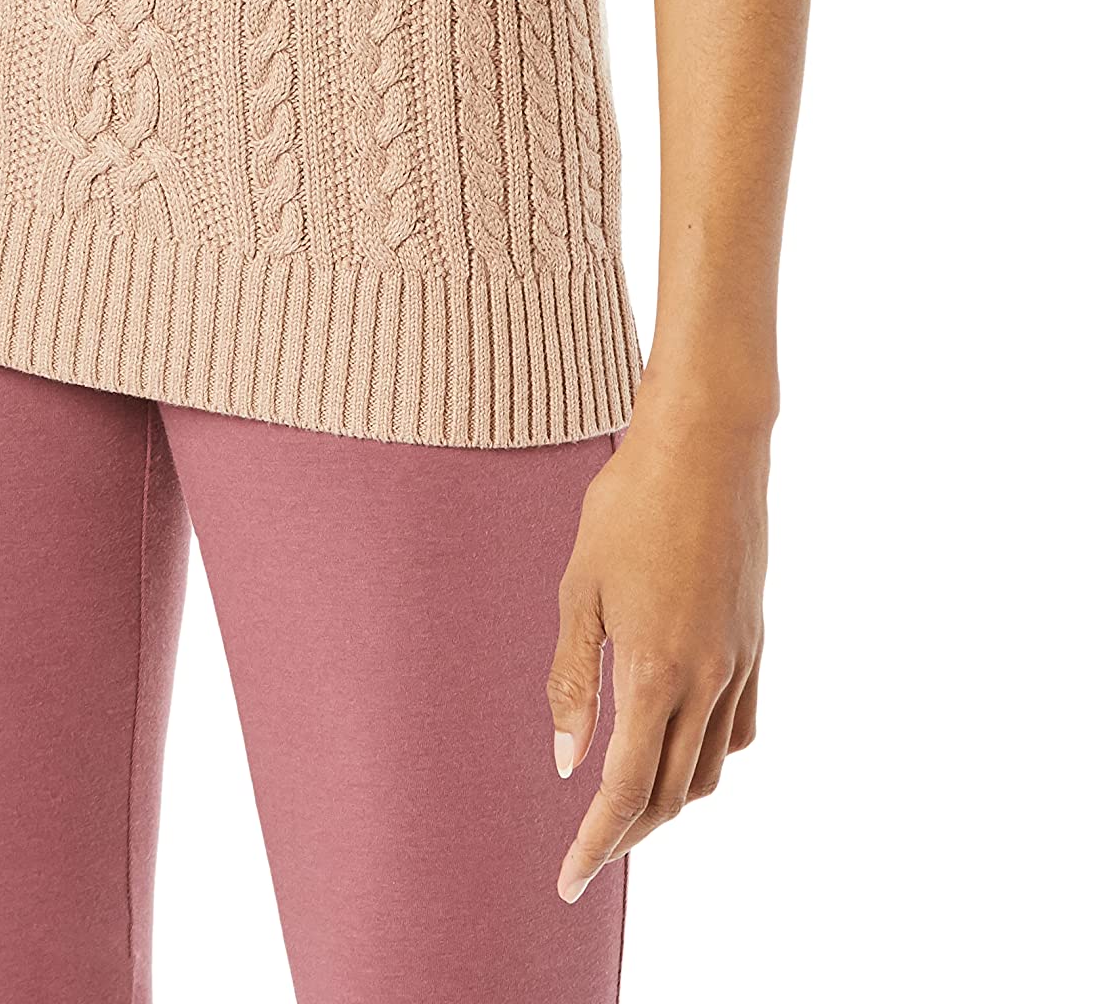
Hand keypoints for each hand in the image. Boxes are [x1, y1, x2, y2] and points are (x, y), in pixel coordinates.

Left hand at [546, 388, 766, 903]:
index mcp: (654, 673)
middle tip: (588, 848)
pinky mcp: (756, 640)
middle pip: (673, 793)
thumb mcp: (579, 589)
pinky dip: (711, 753)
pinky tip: (683, 742)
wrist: (706, 444)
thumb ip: (572, 679)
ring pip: (712, 767)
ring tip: (630, 802)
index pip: (626, 791)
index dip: (595, 844)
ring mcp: (739, 662)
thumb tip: (566, 759)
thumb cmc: (629, 504)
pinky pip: (740, 726)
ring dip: (672, 798)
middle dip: (630, 832)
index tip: (567, 879)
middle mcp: (706, 681)